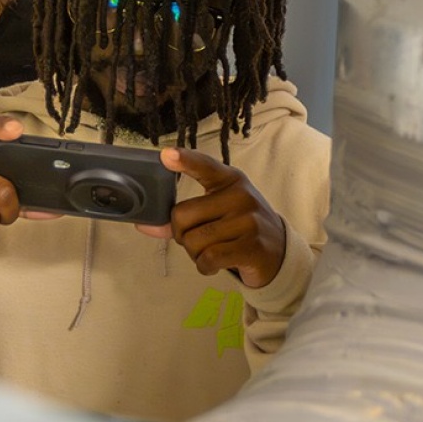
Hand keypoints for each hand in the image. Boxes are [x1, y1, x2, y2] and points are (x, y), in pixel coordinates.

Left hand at [137, 148, 286, 288]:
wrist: (278, 251)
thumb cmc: (239, 226)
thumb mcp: (217, 212)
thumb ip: (182, 216)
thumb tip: (144, 224)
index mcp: (230, 180)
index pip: (205, 166)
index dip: (184, 160)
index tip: (165, 154)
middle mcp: (240, 195)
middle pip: (182, 216)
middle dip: (182, 235)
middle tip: (200, 239)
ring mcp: (248, 221)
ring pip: (193, 241)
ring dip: (195, 254)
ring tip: (213, 251)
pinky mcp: (252, 246)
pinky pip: (209, 258)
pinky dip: (205, 267)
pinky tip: (215, 264)